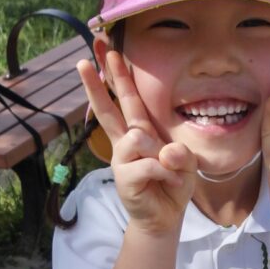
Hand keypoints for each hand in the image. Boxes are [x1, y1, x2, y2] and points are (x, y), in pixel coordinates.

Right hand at [78, 52, 196, 232]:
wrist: (165, 218)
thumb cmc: (173, 185)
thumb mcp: (187, 164)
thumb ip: (180, 153)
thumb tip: (163, 152)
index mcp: (140, 131)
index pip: (127, 99)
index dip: (117, 75)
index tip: (106, 50)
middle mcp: (126, 142)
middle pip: (108, 109)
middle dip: (98, 83)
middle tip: (82, 59)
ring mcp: (122, 160)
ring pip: (137, 137)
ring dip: (160, 153)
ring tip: (170, 170)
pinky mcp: (124, 178)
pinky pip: (148, 165)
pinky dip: (166, 173)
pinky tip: (171, 182)